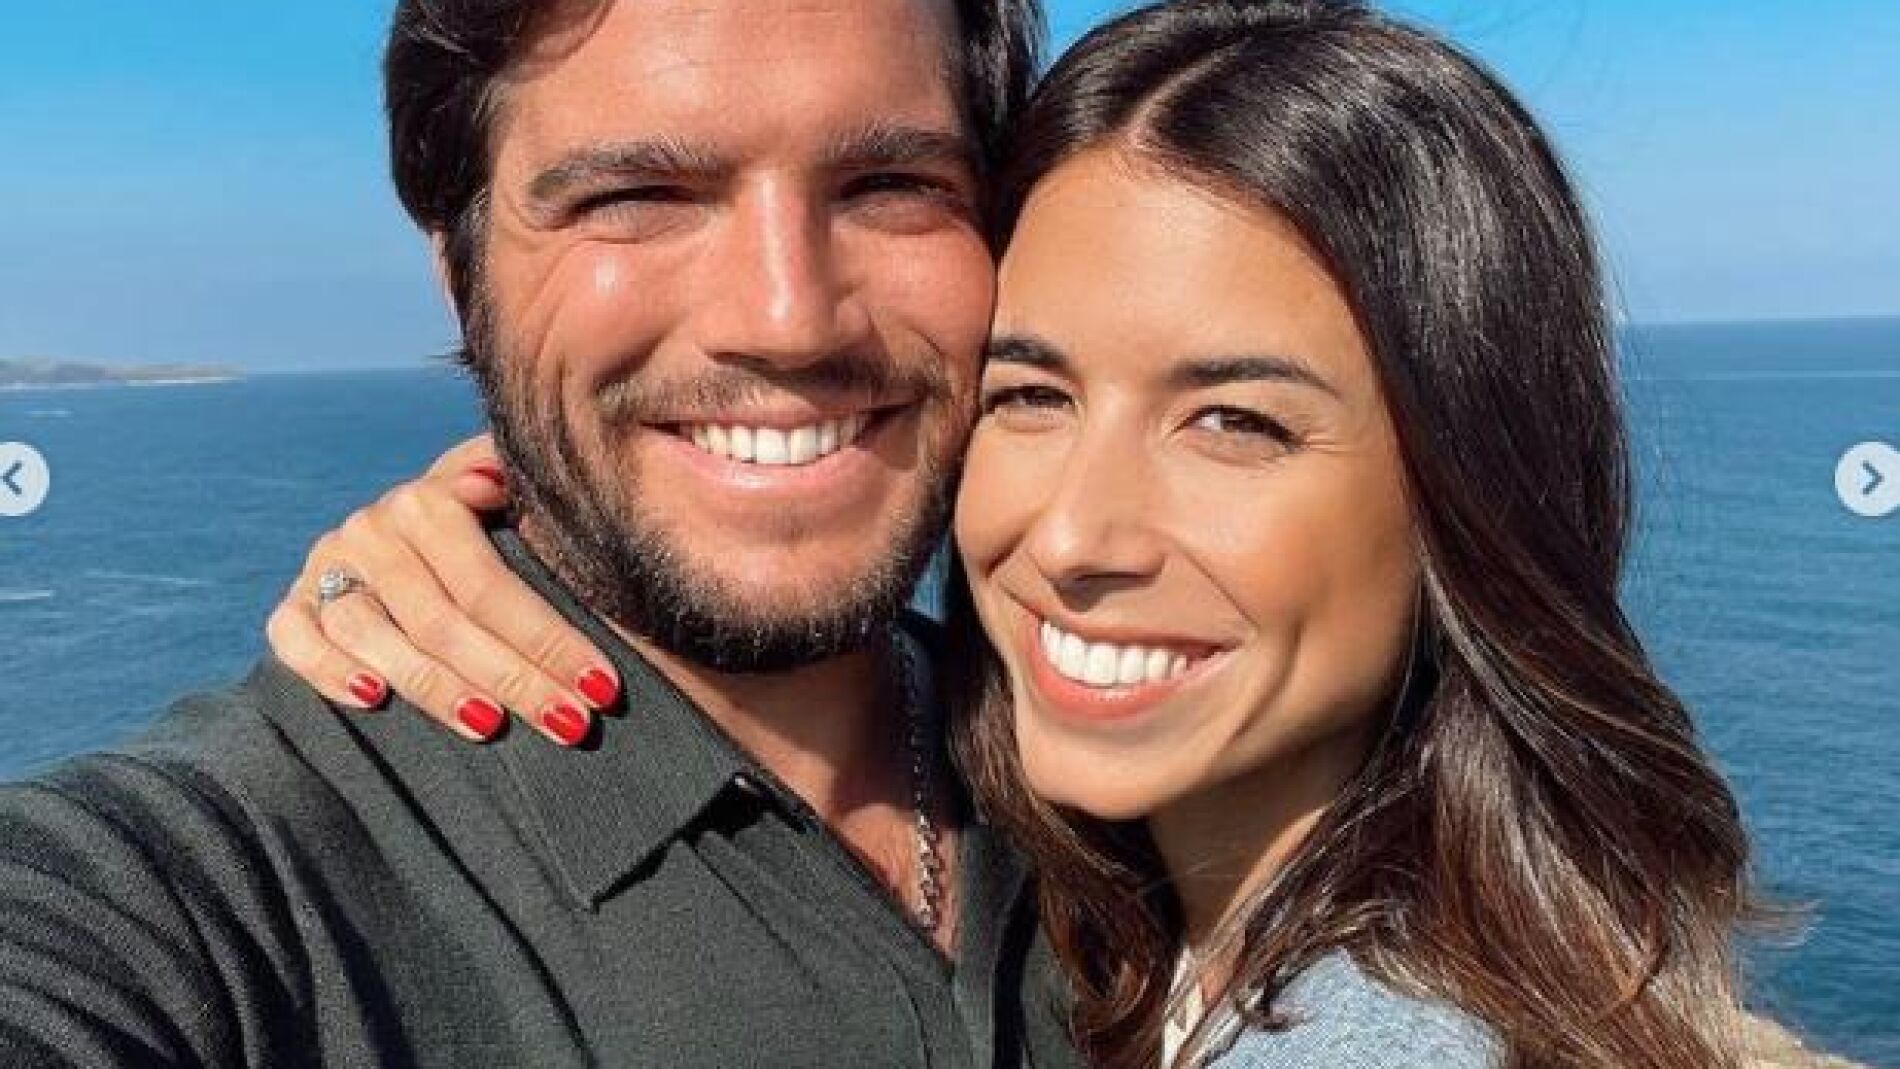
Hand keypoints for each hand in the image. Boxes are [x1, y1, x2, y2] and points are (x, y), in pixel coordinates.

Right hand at [265, 434, 618, 745]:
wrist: (406, 531)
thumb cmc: (484, 524)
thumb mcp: (509, 492)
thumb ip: (517, 481)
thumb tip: (499, 479)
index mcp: (426, 500)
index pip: (491, 585)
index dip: (548, 639)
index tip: (601, 686)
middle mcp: (369, 530)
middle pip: (442, 621)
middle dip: (514, 678)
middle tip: (568, 723)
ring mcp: (325, 568)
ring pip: (371, 635)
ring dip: (432, 685)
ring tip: (489, 725)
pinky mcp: (292, 606)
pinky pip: (294, 639)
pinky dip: (328, 670)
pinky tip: (373, 700)